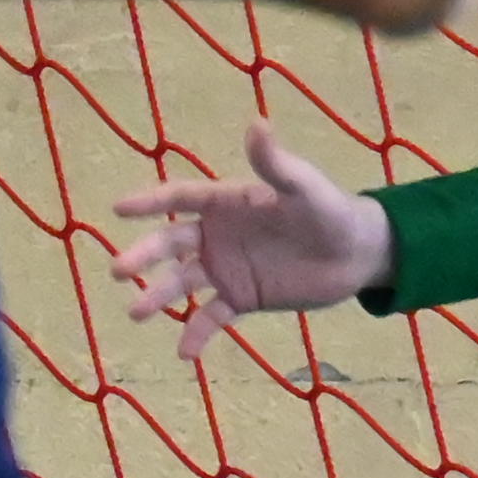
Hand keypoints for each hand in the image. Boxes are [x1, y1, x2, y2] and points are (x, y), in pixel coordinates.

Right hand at [108, 121, 393, 362]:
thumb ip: (276, 164)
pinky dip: (198, 333)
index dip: (150, 202)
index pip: (181, 198)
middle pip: (171, 243)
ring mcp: (226, 268)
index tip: (119, 209)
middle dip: (143, 255)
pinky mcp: (242, 298)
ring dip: (158, 297)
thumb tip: (257, 123)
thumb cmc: (330, 211)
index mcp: (227, 202)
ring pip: (182, 283)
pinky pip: (212, 317)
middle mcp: (218, 234)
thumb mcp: (305, 187)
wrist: (358, 254)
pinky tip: (186, 353)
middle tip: (119, 269)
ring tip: (136, 313)